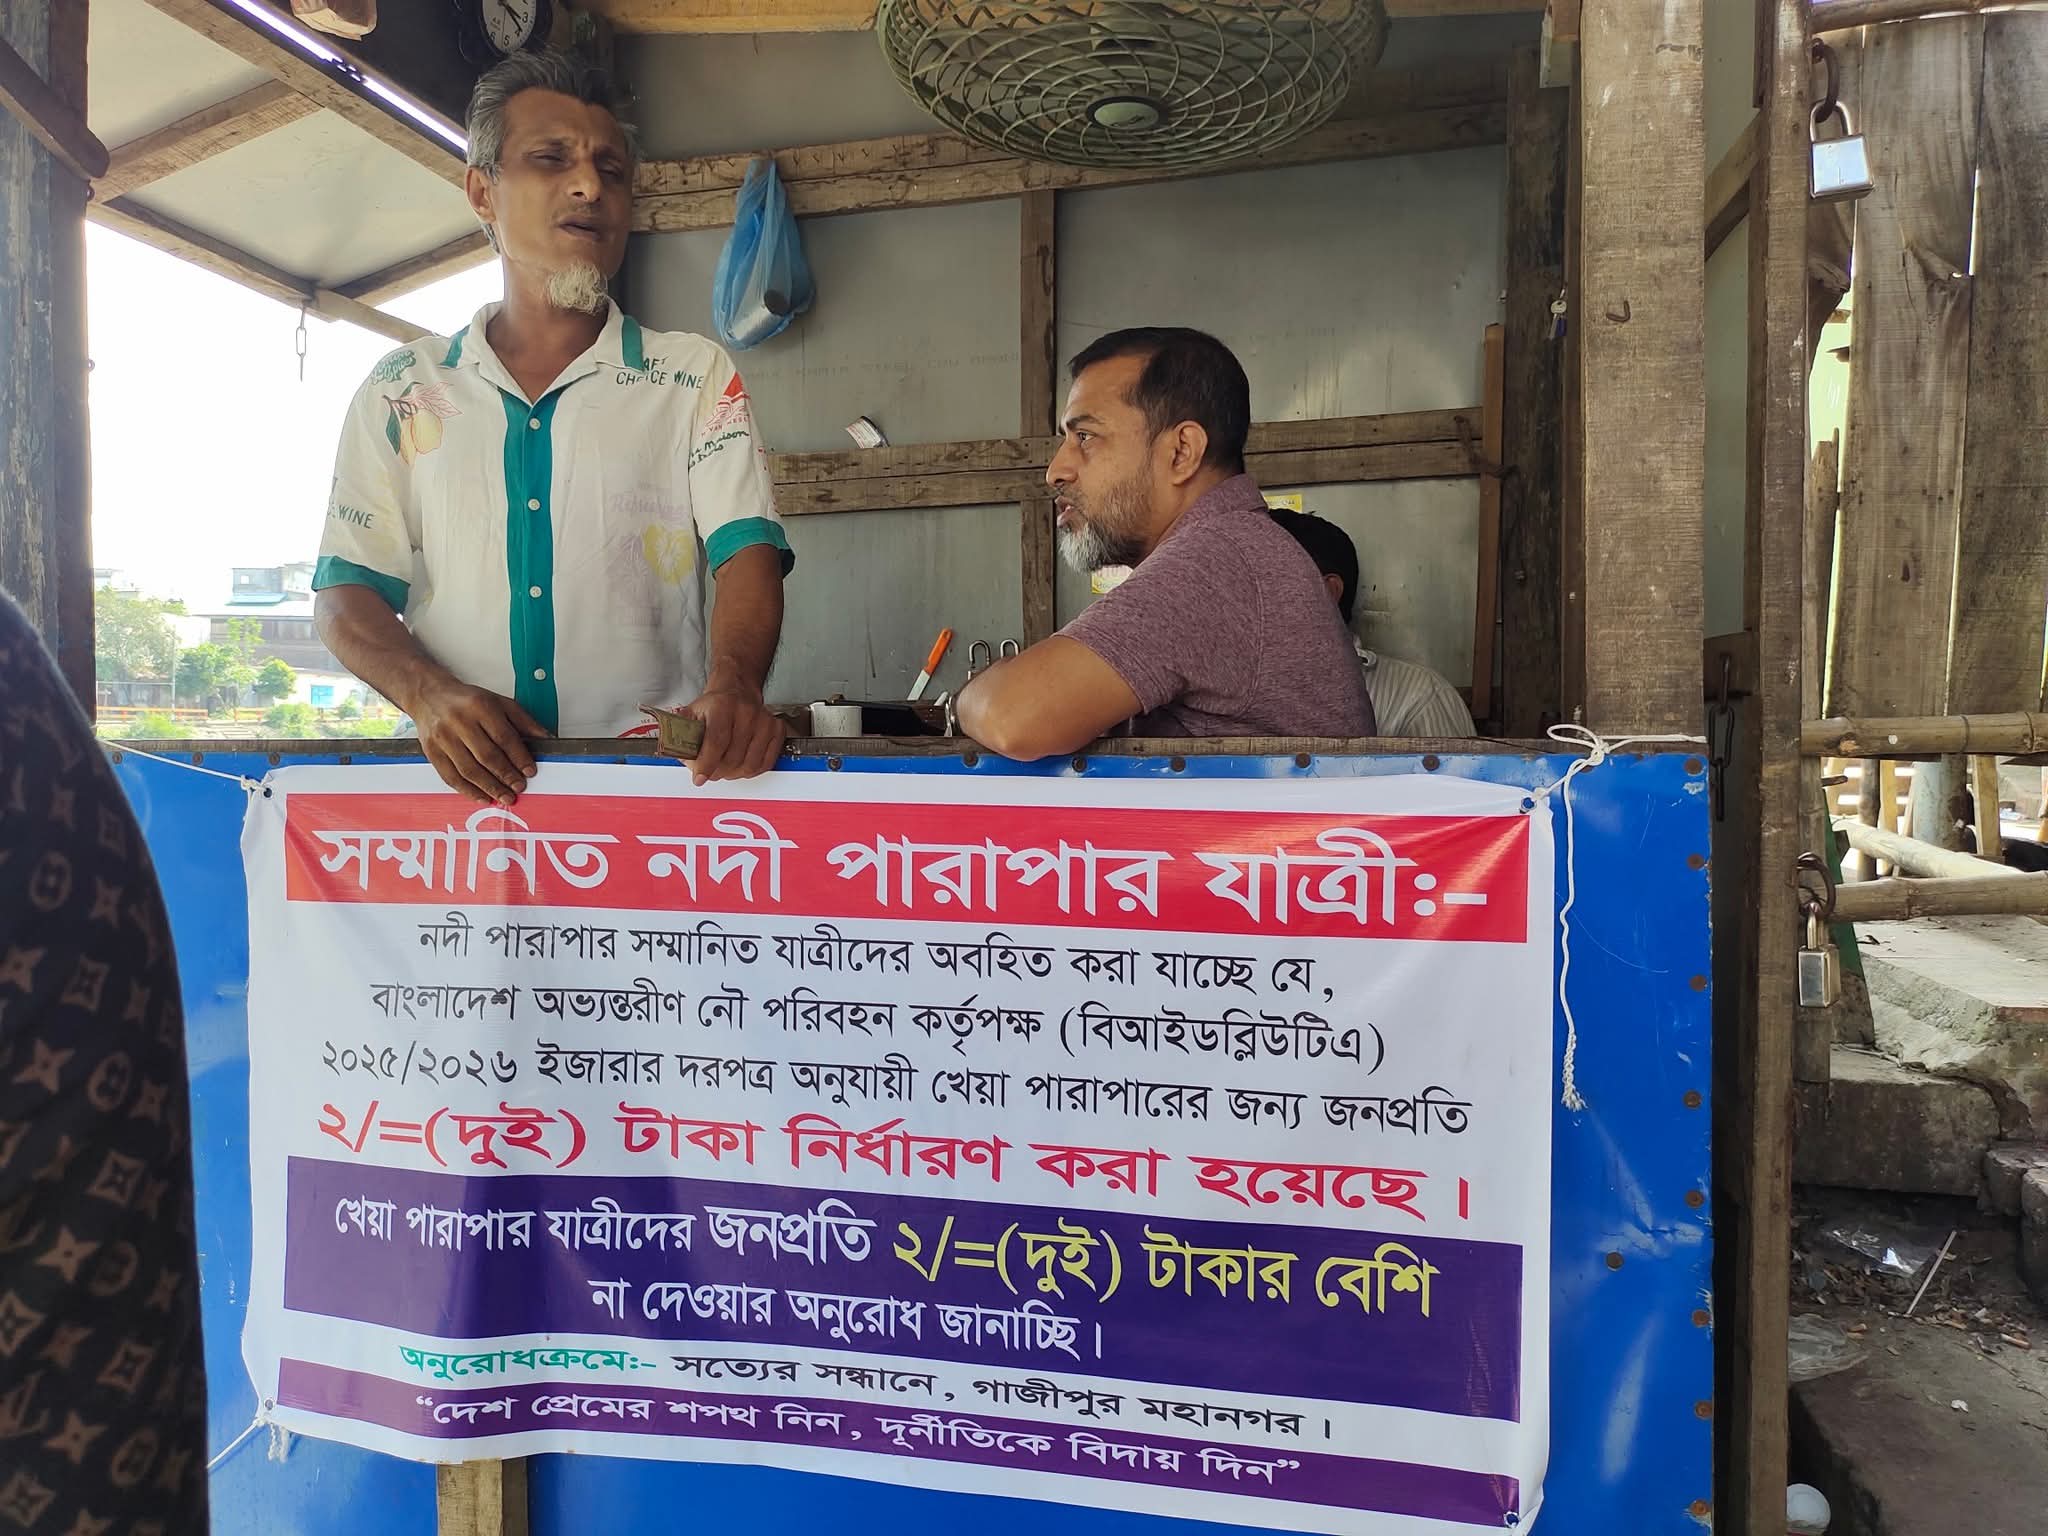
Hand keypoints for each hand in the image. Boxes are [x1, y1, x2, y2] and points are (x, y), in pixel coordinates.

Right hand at [409, 679, 547, 803]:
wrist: (429, 696)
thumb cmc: (467, 700)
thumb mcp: (499, 702)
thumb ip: (523, 720)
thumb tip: (545, 739)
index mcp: (480, 707)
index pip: (504, 737)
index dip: (519, 757)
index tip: (529, 771)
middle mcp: (460, 722)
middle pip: (486, 755)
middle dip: (506, 776)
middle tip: (519, 788)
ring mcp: (443, 738)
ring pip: (469, 769)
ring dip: (489, 787)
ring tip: (504, 797)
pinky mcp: (432, 752)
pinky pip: (450, 777)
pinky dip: (468, 790)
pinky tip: (482, 797)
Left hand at [682, 673, 783, 784]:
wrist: (736, 690)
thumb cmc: (713, 706)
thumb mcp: (691, 714)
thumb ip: (682, 736)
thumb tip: (681, 758)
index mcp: (722, 706)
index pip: (716, 742)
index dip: (707, 764)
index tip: (700, 777)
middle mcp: (746, 712)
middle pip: (732, 758)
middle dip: (717, 771)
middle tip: (710, 772)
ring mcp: (764, 721)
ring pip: (749, 764)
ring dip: (734, 773)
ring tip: (724, 768)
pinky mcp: (776, 730)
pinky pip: (765, 763)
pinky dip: (751, 771)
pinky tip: (741, 765)